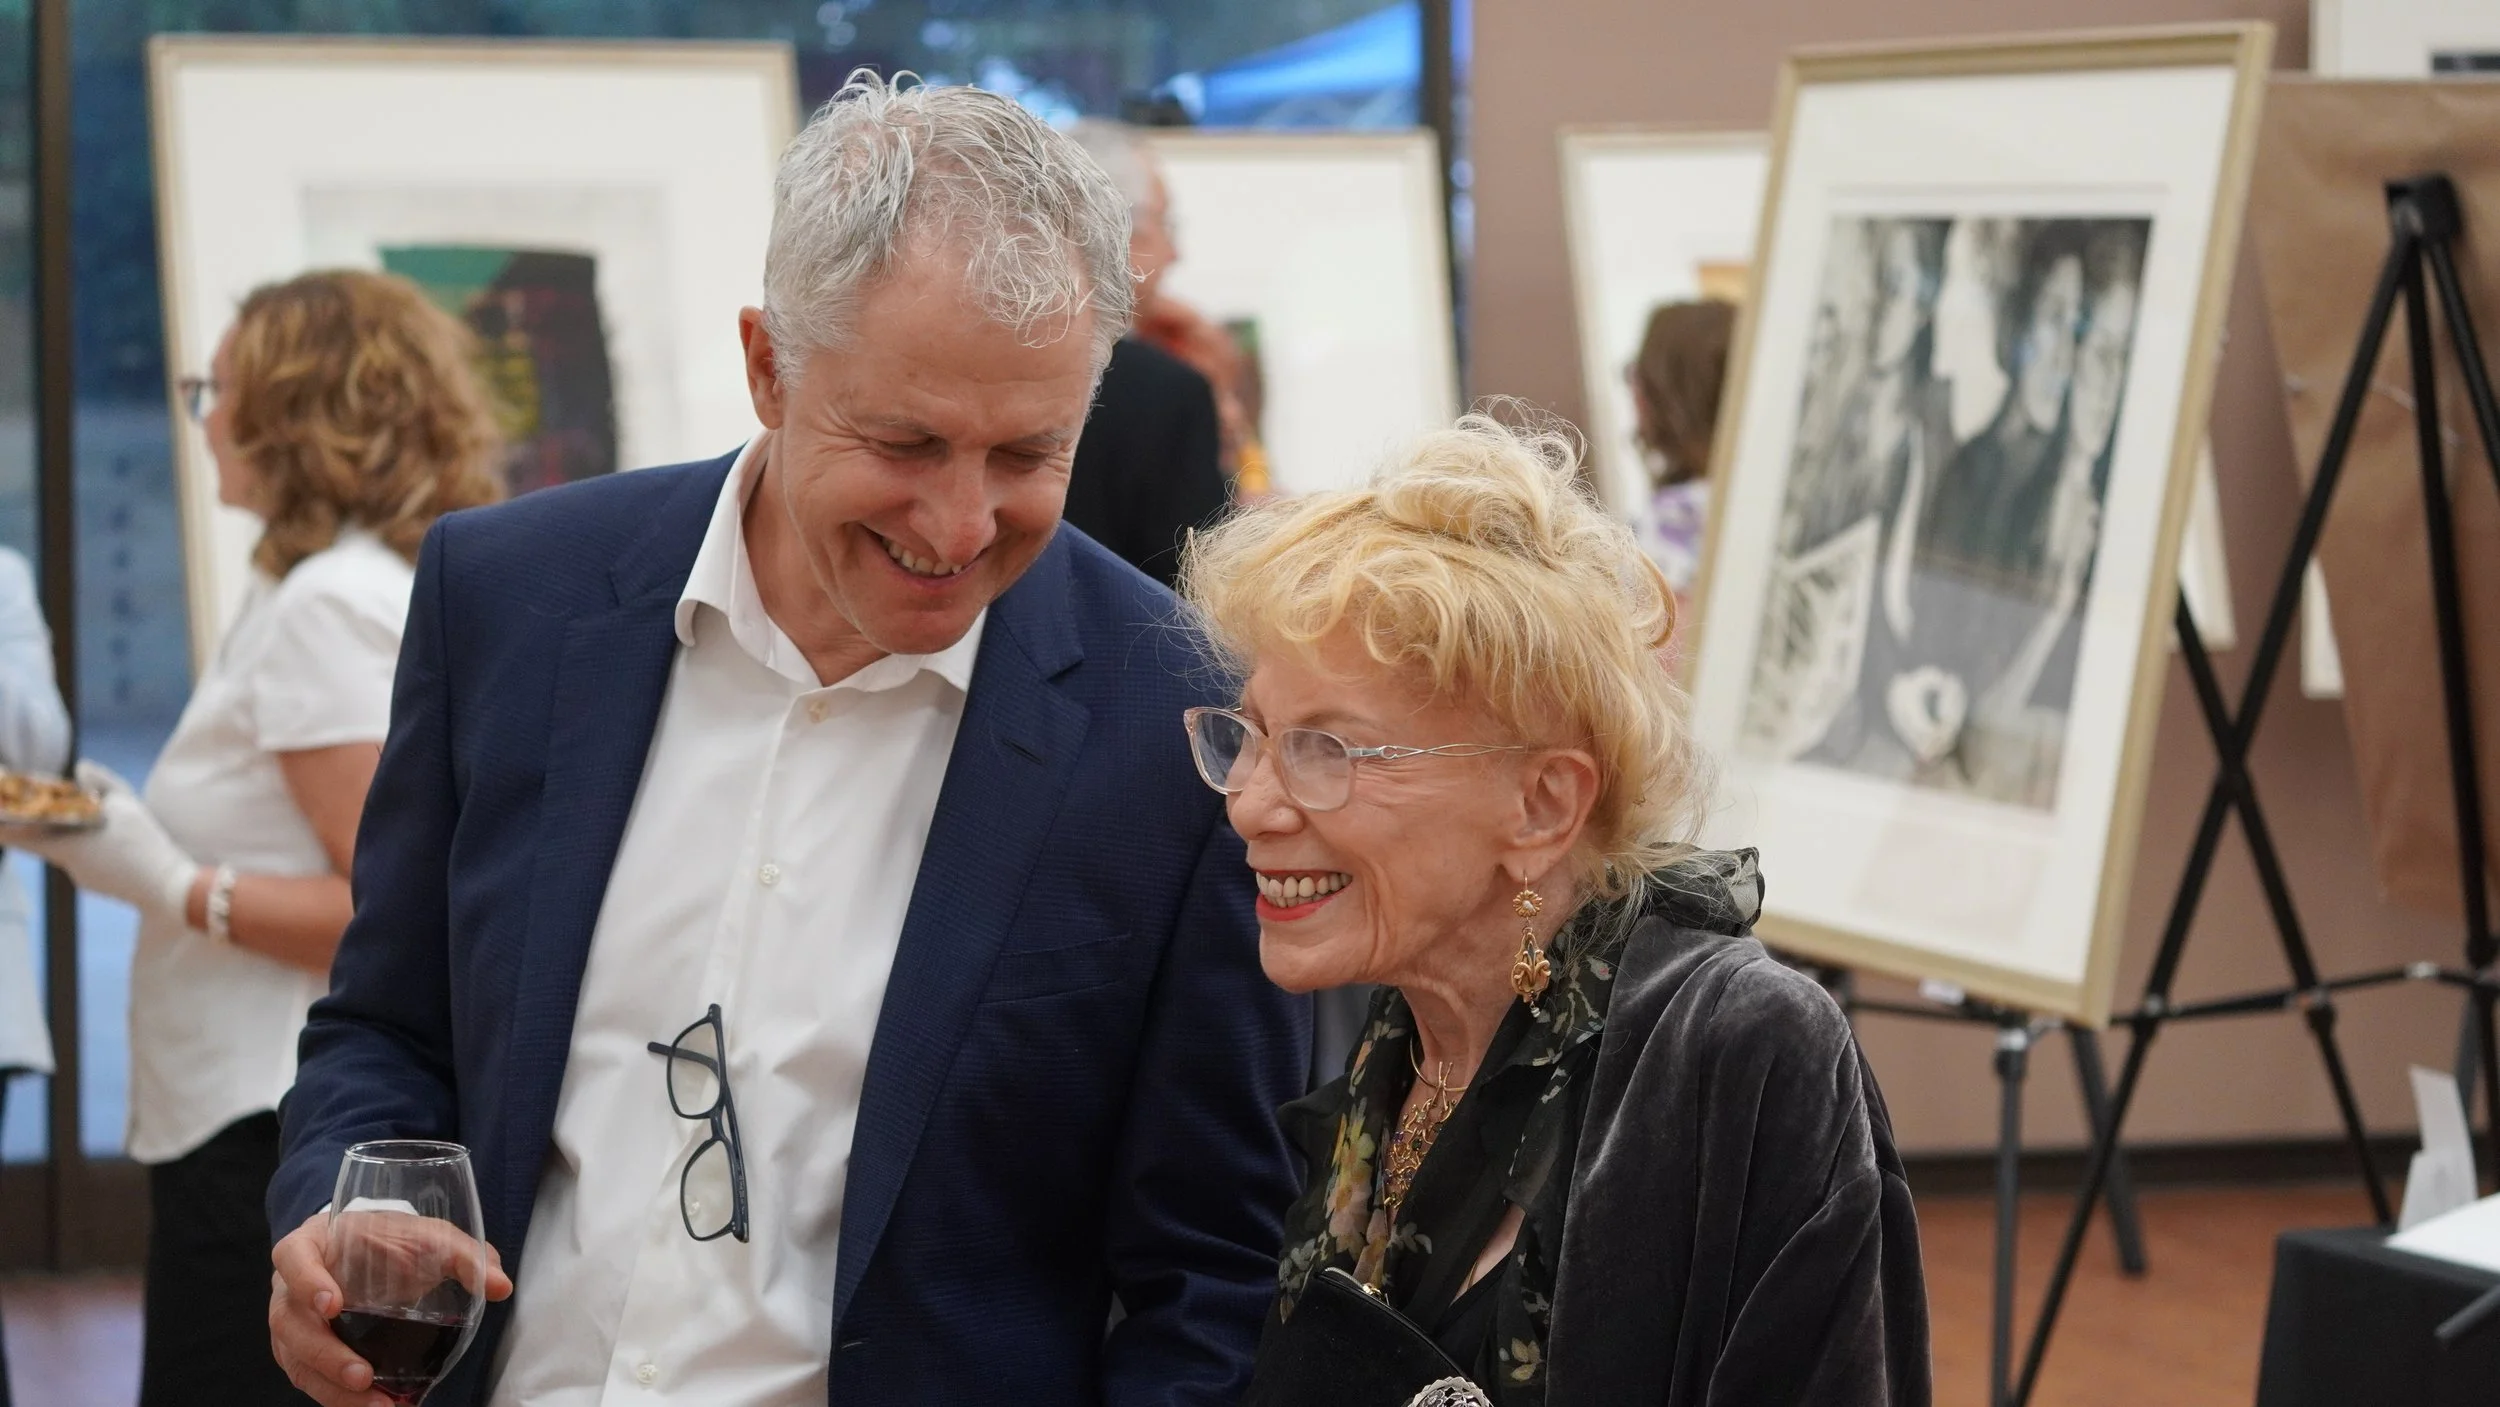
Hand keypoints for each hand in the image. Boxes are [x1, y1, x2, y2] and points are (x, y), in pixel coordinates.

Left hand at [0, 762, 195, 924]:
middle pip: (45, 839)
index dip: (4, 823)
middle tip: (41, 808)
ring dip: (71, 835)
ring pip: (67, 849)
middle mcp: (67, 862)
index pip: (19, 835)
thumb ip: (102, 782)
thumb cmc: (144, 843)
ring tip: (93, 823)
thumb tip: (80, 767)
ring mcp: (81, 876)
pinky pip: (84, 861)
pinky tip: (112, 844)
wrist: (166, 887)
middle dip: (41, 823)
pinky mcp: (96, 883)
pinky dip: (89, 849)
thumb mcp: (127, 803)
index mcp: (65, 843)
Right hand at [270, 1211, 513, 1406]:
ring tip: (379, 1405)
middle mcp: (289, 1287)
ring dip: (333, 1389)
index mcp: (310, 1245)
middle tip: (362, 1376)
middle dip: (325, 1356)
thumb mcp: (428, 1236)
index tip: (332, 1305)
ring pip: (297, 1360)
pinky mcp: (301, 1352)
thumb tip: (500, 1286)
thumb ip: (463, 1256)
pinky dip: (338, 1398)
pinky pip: (310, 1379)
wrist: (368, 1251)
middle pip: (289, 1324)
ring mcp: (291, 1323)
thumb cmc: (389, 1240)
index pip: (293, 1258)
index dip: (306, 1281)